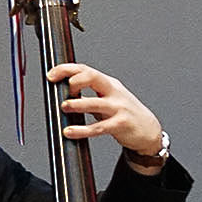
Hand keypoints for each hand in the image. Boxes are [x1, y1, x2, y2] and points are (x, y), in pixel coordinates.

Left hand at [46, 62, 165, 167]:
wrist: (149, 130)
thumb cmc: (124, 113)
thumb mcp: (108, 99)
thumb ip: (89, 95)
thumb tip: (63, 94)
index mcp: (109, 84)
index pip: (86, 69)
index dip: (67, 69)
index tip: (51, 75)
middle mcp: (114, 92)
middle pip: (93, 77)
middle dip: (75, 80)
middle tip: (62, 89)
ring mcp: (119, 108)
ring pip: (95, 103)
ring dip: (77, 104)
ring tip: (64, 107)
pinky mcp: (121, 125)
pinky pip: (99, 127)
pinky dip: (83, 130)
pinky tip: (71, 132)